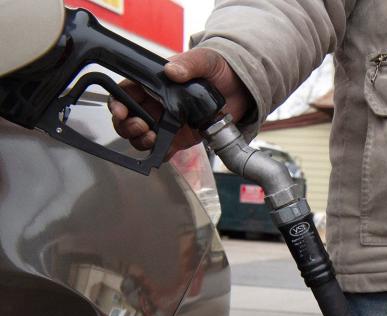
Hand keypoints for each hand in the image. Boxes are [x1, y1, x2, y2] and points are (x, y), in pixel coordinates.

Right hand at [109, 48, 252, 155]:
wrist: (240, 89)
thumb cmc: (218, 70)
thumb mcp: (205, 60)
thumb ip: (189, 64)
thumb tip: (172, 71)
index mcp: (154, 84)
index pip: (124, 93)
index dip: (117, 103)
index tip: (120, 110)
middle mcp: (156, 104)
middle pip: (127, 119)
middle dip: (126, 126)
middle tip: (140, 125)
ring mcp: (167, 123)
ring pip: (141, 136)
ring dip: (140, 141)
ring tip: (152, 138)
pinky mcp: (181, 138)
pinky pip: (164, 150)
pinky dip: (159, 154)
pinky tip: (163, 152)